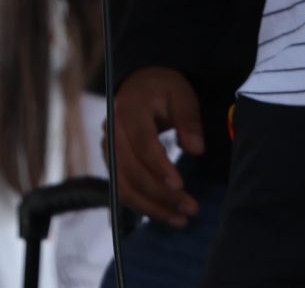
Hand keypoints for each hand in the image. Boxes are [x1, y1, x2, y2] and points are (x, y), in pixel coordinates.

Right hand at [107, 66, 205, 224]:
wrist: (139, 85)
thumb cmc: (162, 89)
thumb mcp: (181, 94)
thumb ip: (189, 119)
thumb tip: (196, 149)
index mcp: (128, 109)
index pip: (142, 144)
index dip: (160, 168)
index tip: (180, 186)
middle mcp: (111, 131)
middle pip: (132, 170)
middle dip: (161, 195)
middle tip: (190, 209)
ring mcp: (107, 149)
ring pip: (124, 186)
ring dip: (151, 207)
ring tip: (180, 219)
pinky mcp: (111, 163)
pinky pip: (122, 189)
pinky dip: (142, 205)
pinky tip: (164, 214)